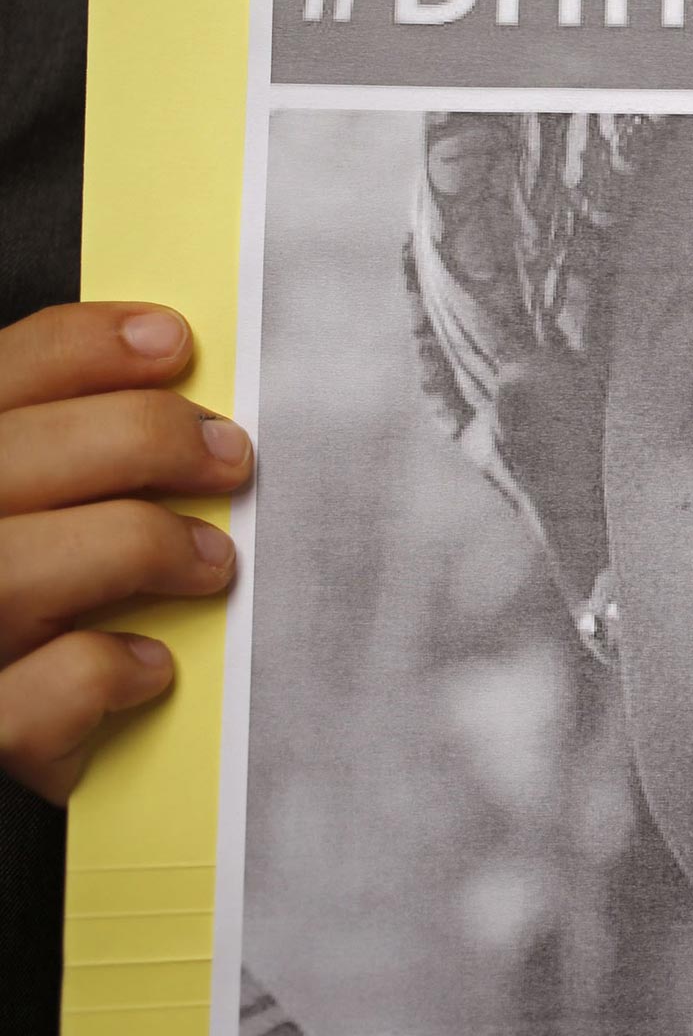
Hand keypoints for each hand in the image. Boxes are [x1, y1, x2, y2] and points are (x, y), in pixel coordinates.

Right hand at [0, 304, 248, 801]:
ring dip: (140, 548)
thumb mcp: (29, 521)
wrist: (11, 793)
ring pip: (20, 567)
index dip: (81, 347)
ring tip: (213, 563)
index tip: (174, 340)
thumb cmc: (20, 633)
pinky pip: (40, 691)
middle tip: (229, 457)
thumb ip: (58, 468)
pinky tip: (149, 667)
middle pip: (8, 457)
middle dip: (139, 438)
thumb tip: (166, 382)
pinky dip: (107, 669)